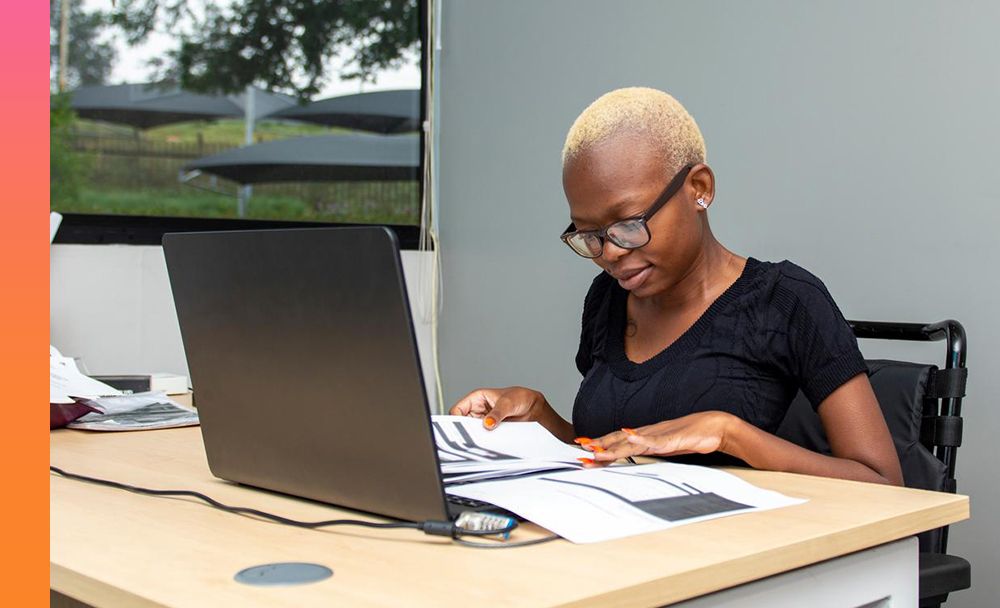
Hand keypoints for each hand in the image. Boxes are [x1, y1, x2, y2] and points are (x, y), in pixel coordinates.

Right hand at [449, 387, 573, 441]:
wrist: (533, 409)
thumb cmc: (520, 398)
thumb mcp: (507, 403)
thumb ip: (497, 414)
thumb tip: (487, 423)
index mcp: (476, 399)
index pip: (457, 410)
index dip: (456, 420)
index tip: (460, 429)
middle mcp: (477, 411)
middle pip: (462, 423)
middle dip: (466, 430)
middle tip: (472, 437)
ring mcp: (483, 422)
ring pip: (472, 432)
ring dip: (476, 437)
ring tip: (484, 439)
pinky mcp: (490, 432)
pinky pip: (482, 438)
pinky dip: (484, 441)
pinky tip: (490, 442)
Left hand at [580, 411, 737, 466]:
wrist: (716, 427)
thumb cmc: (693, 436)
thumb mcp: (668, 446)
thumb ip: (652, 448)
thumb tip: (637, 452)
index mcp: (647, 436)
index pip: (619, 440)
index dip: (601, 444)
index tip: (584, 449)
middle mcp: (649, 432)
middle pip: (619, 440)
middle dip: (600, 445)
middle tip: (581, 450)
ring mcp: (660, 435)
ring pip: (632, 441)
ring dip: (613, 446)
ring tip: (596, 449)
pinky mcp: (673, 438)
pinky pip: (655, 440)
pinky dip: (641, 439)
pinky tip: (630, 437)